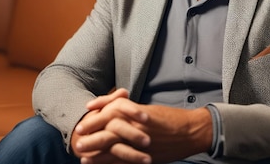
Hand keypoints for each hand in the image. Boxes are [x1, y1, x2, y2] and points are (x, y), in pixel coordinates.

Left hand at [72, 90, 212, 163]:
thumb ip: (131, 112)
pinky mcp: (147, 155)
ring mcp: (141, 141)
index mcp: (136, 113)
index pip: (111, 111)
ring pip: (114, 146)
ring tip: (83, 157)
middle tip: (77, 140)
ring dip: (97, 153)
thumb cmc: (171, 119)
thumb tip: (114, 113)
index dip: (96, 116)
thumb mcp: (149, 111)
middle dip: (92, 134)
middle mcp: (137, 125)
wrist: (191, 130)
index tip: (84, 119)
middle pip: (108, 128)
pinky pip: (125, 160)